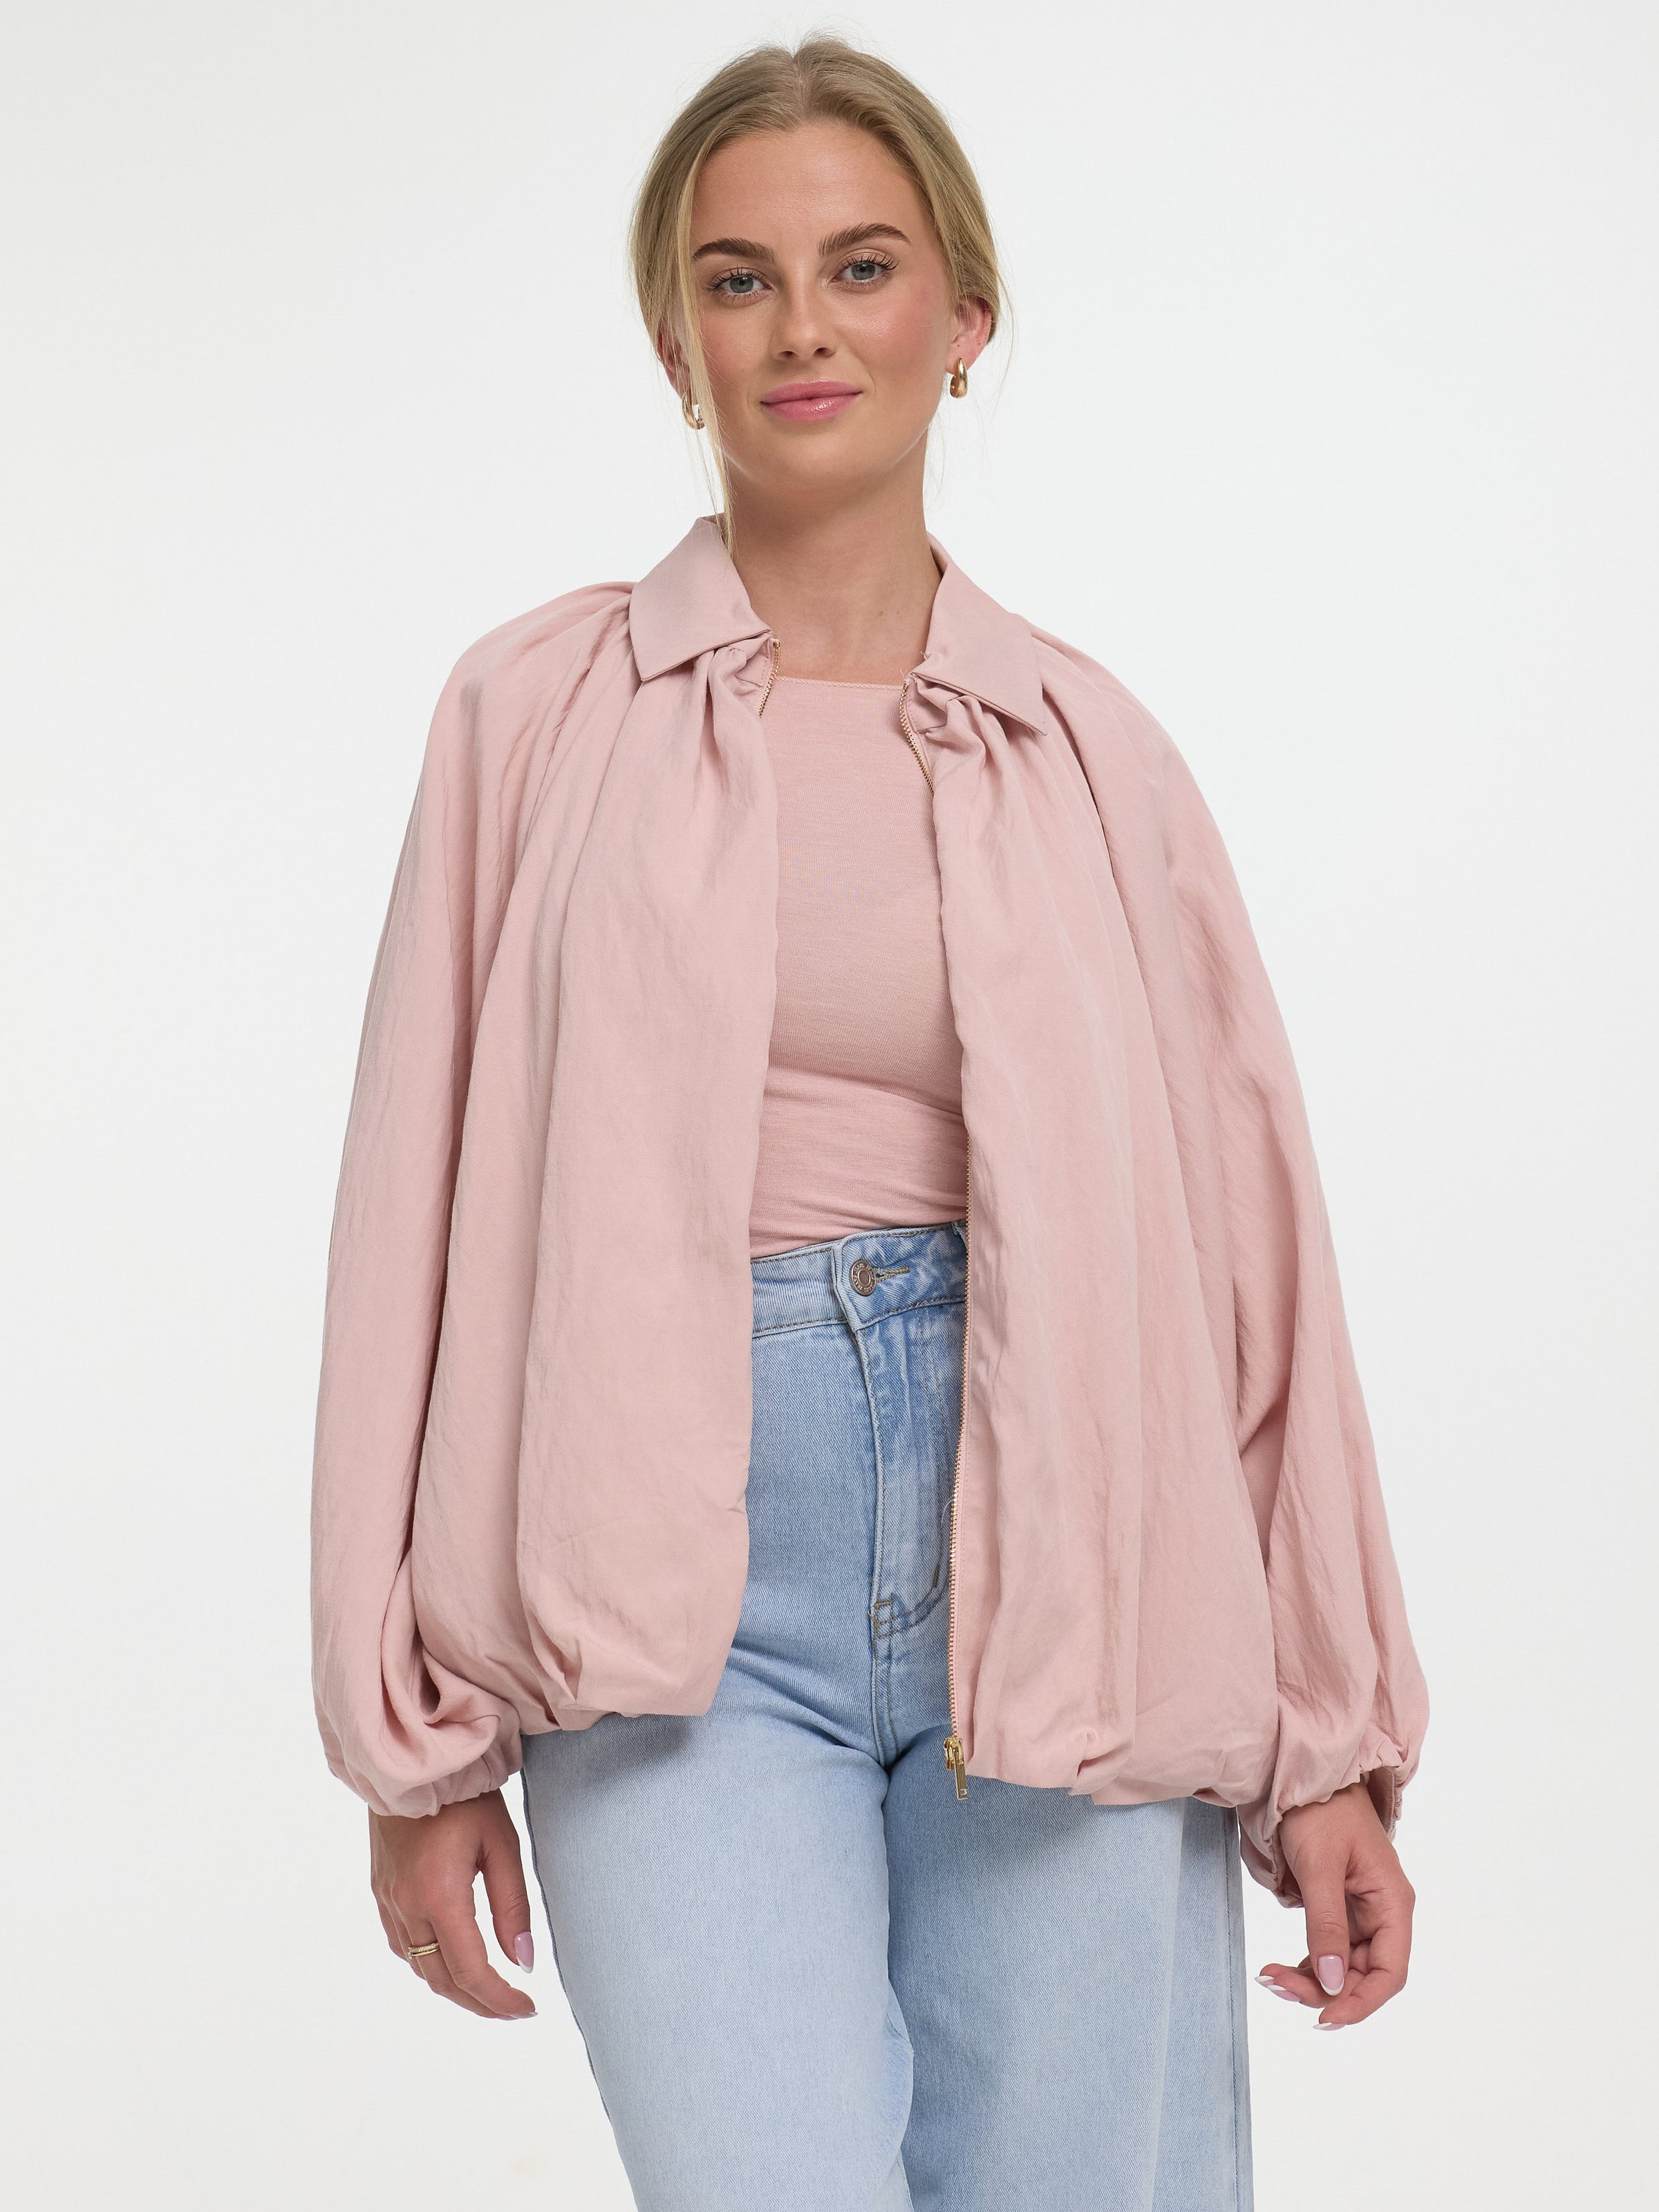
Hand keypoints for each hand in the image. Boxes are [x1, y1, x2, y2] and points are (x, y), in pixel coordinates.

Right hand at [369, 1788, 537, 2019]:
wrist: (413, 1762)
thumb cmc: (465, 1797)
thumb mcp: (502, 1845)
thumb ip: (513, 1907)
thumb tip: (524, 1962)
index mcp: (439, 1895)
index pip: (471, 1971)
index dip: (500, 2000)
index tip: (528, 2010)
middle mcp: (406, 1906)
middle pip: (442, 1980)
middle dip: (481, 2002)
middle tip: (515, 2009)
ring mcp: (387, 1901)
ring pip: (420, 1967)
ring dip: (455, 1987)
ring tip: (491, 1991)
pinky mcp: (380, 1893)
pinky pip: (403, 1946)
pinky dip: (430, 1964)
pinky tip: (453, 1960)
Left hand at [1257, 1780, 1413, 2028]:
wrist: (1305, 1775)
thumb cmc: (1320, 1810)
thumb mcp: (1320, 1867)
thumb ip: (1326, 1926)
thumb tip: (1332, 1983)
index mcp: (1392, 1902)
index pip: (1390, 1972)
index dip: (1361, 2002)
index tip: (1325, 2017)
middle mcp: (1382, 1912)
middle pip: (1363, 1974)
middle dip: (1324, 1989)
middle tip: (1276, 1984)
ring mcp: (1360, 1911)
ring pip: (1342, 1966)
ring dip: (1310, 1980)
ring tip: (1269, 1977)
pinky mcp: (1338, 1907)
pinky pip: (1328, 1949)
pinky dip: (1305, 1963)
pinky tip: (1278, 1968)